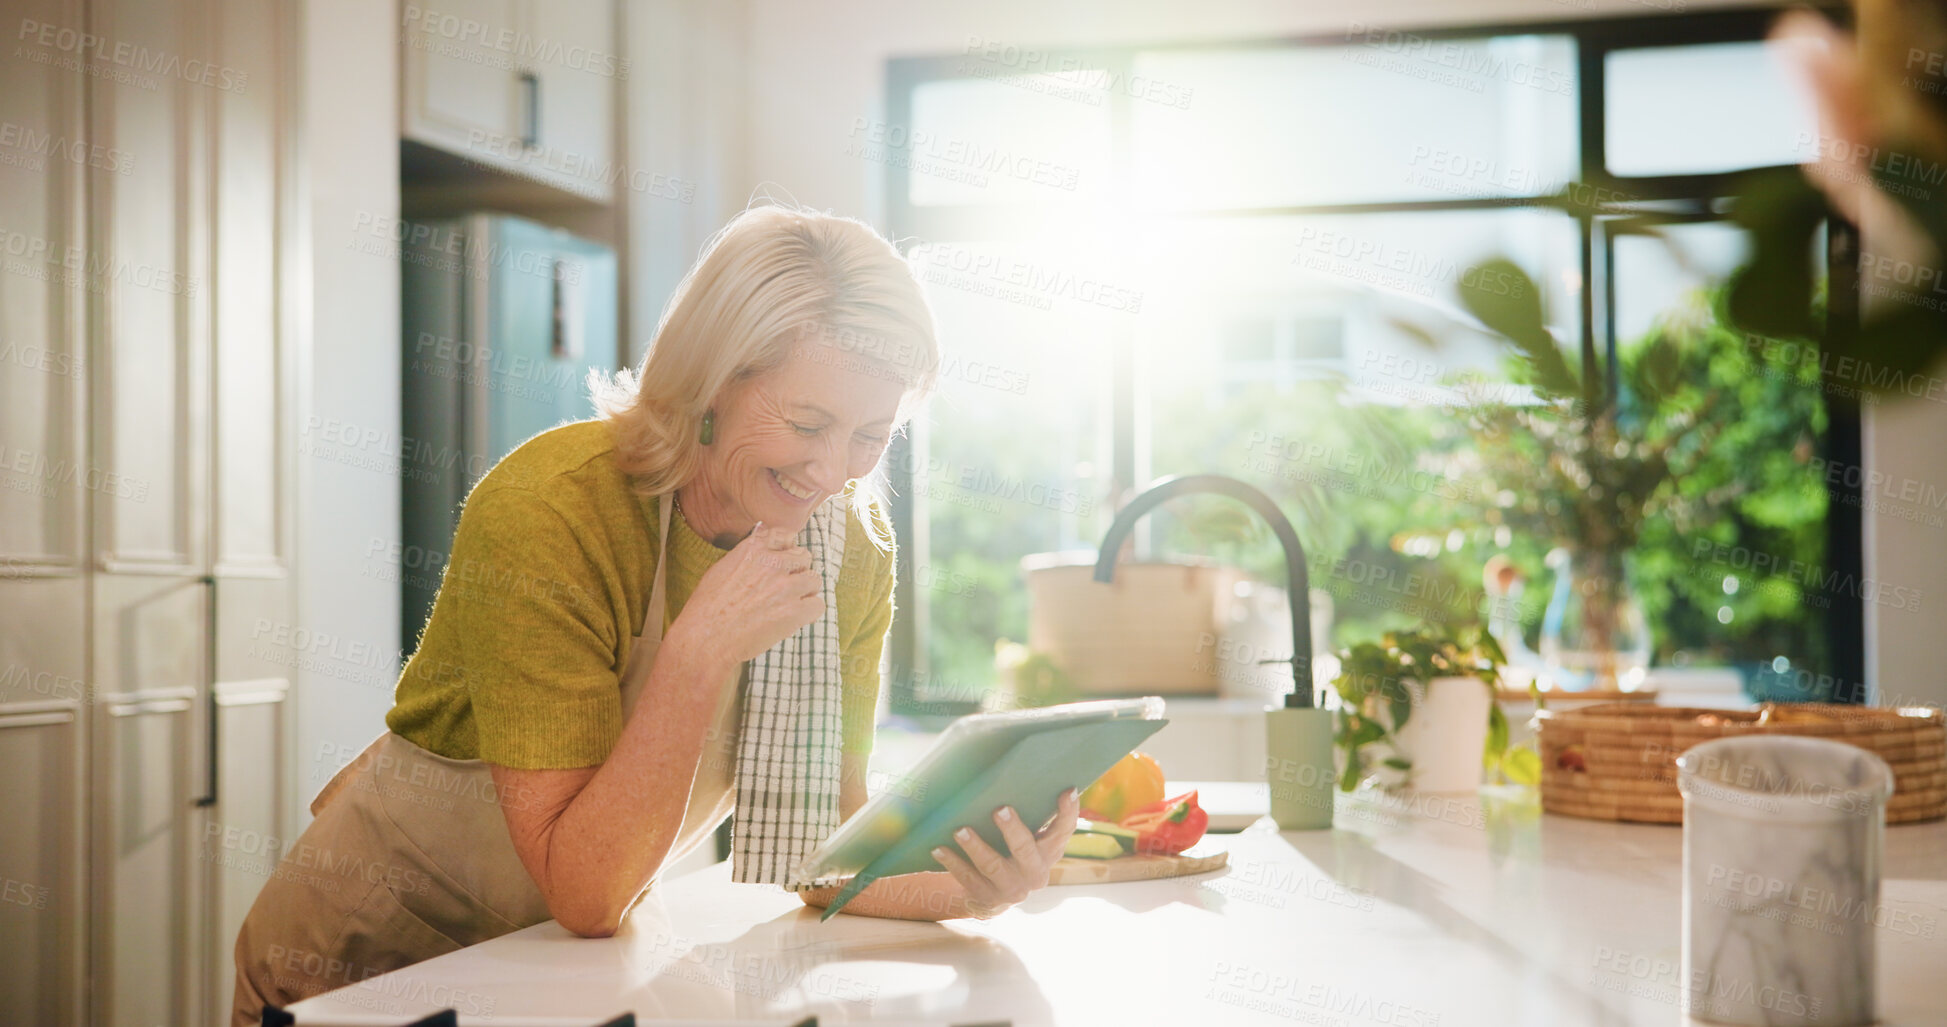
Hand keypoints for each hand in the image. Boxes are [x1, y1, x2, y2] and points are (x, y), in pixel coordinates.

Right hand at [670, 522, 822, 665]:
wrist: (706, 638)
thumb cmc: (707, 608)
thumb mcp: (721, 569)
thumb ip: (746, 554)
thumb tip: (761, 538)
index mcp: (753, 550)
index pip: (785, 535)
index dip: (787, 550)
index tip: (784, 561)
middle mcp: (772, 563)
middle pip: (804, 557)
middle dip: (797, 571)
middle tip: (786, 588)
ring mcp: (785, 586)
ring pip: (814, 579)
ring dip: (805, 591)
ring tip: (790, 604)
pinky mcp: (794, 611)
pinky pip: (818, 605)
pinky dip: (809, 613)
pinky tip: (795, 619)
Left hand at [930, 787, 1079, 918]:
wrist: (995, 894)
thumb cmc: (1013, 850)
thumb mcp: (1029, 837)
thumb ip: (1031, 813)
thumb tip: (1014, 770)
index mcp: (1050, 851)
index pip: (1064, 830)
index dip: (1068, 812)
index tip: (1067, 790)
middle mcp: (1035, 873)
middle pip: (1025, 850)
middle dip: (1013, 830)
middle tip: (1000, 810)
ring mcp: (1012, 888)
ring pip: (993, 867)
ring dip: (976, 847)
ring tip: (959, 830)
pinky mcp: (988, 897)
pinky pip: (968, 879)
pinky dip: (953, 862)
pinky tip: (939, 848)